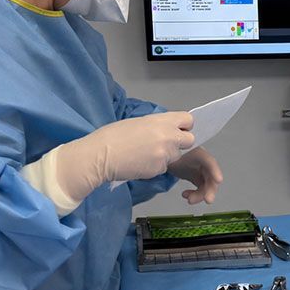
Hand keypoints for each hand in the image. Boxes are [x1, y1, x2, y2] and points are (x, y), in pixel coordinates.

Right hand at [56, 111, 194, 200]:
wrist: (100, 155)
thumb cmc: (113, 136)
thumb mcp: (138, 122)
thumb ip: (157, 125)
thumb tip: (166, 129)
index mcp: (162, 121)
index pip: (188, 120)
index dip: (184, 126)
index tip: (178, 129)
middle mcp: (168, 136)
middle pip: (190, 140)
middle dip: (181, 143)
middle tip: (166, 144)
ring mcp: (165, 154)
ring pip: (176, 155)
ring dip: (167, 155)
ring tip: (146, 153)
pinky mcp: (159, 169)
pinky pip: (164, 167)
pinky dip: (156, 166)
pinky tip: (140, 162)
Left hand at [167, 147, 222, 204]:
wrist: (161, 156)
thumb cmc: (166, 151)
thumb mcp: (170, 151)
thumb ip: (176, 149)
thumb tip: (181, 148)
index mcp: (197, 153)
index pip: (209, 161)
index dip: (215, 170)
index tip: (219, 180)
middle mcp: (202, 162)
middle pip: (211, 176)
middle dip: (210, 189)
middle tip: (208, 200)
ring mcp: (200, 170)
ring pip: (206, 185)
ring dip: (200, 195)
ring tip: (189, 200)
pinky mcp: (196, 177)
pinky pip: (200, 188)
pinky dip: (195, 194)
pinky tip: (185, 195)